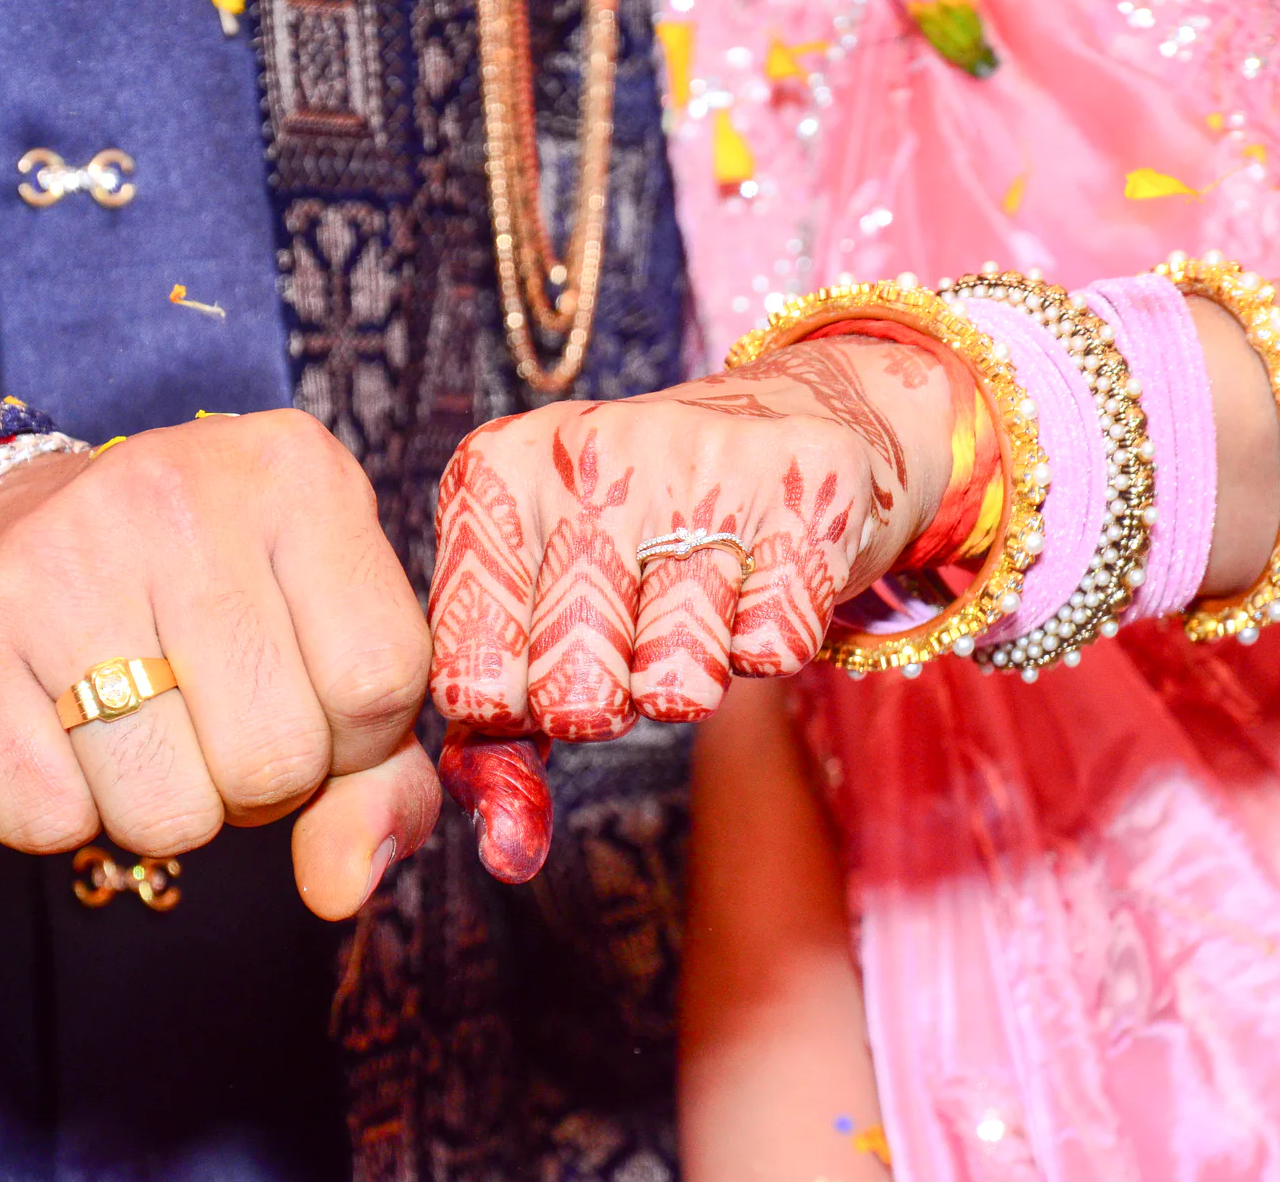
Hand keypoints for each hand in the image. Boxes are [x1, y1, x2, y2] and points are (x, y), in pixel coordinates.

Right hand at [0, 410, 439, 919]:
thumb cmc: (192, 600)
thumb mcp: (317, 639)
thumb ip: (380, 771)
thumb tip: (345, 886)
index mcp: (295, 474)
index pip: (382, 679)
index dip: (354, 739)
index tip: (306, 701)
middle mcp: (176, 493)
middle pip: (277, 760)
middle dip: (258, 786)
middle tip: (210, 719)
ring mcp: (56, 558)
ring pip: (169, 813)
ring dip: (165, 809)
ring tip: (138, 724)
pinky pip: (52, 822)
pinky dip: (66, 813)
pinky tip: (55, 731)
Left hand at [428, 334, 955, 881]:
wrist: (772, 425)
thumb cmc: (622, 546)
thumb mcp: (531, 611)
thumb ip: (495, 738)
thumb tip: (509, 854)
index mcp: (494, 476)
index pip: (472, 688)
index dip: (518, 709)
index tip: (542, 661)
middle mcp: (589, 454)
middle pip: (576, 698)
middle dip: (605, 702)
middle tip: (625, 638)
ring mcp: (700, 462)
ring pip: (679, 685)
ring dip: (687, 677)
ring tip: (686, 606)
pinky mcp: (807, 488)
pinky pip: (773, 652)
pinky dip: (764, 644)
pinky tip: (750, 582)